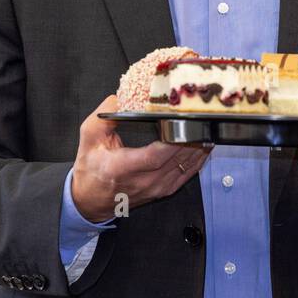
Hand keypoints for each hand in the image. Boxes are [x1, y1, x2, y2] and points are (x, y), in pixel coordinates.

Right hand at [70, 94, 211, 222]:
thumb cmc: (91, 169)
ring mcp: (155, 188)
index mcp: (122, 168)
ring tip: (208, 130)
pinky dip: (198, 161)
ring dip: (198, 149)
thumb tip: (121, 97)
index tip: (185, 124)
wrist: (90, 200)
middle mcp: (142, 181)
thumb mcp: (88, 137)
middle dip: (192, 139)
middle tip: (203, 119)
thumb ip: (104, 115)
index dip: (173, 142)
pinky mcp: (163, 191)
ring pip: (185, 168)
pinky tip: (204, 147)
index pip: (154, 157)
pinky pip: (186, 176)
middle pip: (175, 160)